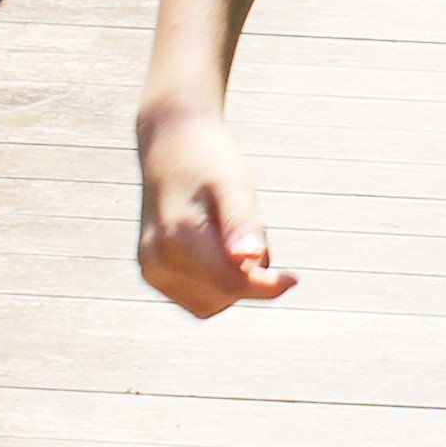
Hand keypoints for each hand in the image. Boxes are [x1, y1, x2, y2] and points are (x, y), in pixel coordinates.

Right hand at [135, 108, 295, 315]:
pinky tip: (218, 247)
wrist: (172, 143)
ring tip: (230, 234)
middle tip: (251, 230)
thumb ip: (241, 222)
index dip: (267, 286)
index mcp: (176, 238)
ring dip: (233, 281)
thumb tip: (250, 259)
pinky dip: (217, 282)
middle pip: (223, 296)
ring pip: (211, 303)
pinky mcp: (153, 272)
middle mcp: (156, 260)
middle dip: (249, 275)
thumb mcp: (234, 185)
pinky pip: (198, 297)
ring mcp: (151, 269)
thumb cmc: (209, 161)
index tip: (294, 278)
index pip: (231, 284)